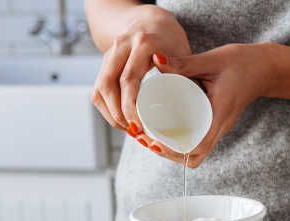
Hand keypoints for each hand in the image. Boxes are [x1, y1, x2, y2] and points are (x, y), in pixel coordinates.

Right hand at [91, 5, 190, 136]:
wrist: (149, 20)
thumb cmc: (170, 39)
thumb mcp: (181, 52)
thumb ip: (183, 74)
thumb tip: (191, 104)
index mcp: (143, 43)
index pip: (129, 79)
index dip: (130, 106)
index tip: (138, 126)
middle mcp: (121, 46)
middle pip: (109, 85)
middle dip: (118, 114)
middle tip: (134, 132)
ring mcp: (109, 53)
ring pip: (99, 89)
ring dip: (111, 113)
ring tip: (128, 129)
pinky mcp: (104, 63)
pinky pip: (98, 90)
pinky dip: (106, 108)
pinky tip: (120, 119)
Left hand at [142, 44, 271, 167]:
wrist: (264, 68)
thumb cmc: (242, 63)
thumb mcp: (211, 60)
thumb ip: (184, 63)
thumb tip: (156, 60)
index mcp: (219, 116)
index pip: (197, 147)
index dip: (173, 150)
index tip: (154, 141)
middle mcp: (219, 127)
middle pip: (193, 157)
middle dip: (168, 153)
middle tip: (146, 140)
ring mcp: (218, 128)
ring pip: (194, 153)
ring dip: (173, 151)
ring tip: (151, 138)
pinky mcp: (215, 124)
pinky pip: (197, 142)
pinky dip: (180, 142)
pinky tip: (163, 131)